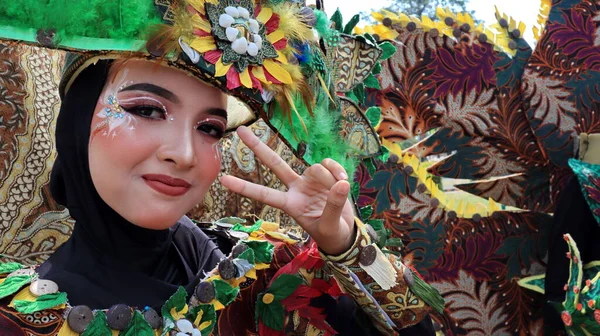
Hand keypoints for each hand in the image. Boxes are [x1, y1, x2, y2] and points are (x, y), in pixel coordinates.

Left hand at [220, 126, 355, 254]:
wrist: (345, 232)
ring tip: (340, 188)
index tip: (223, 180)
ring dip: (329, 176)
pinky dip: (337, 170)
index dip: (244, 187)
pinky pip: (329, 164)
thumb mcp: (329, 227)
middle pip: (274, 164)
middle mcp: (296, 189)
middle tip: (240, 131)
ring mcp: (310, 181)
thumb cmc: (331, 233)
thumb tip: (341, 184)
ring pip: (314, 167)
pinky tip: (343, 180)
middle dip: (258, 147)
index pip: (264, 195)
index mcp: (290, 205)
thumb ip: (333, 206)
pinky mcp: (326, 176)